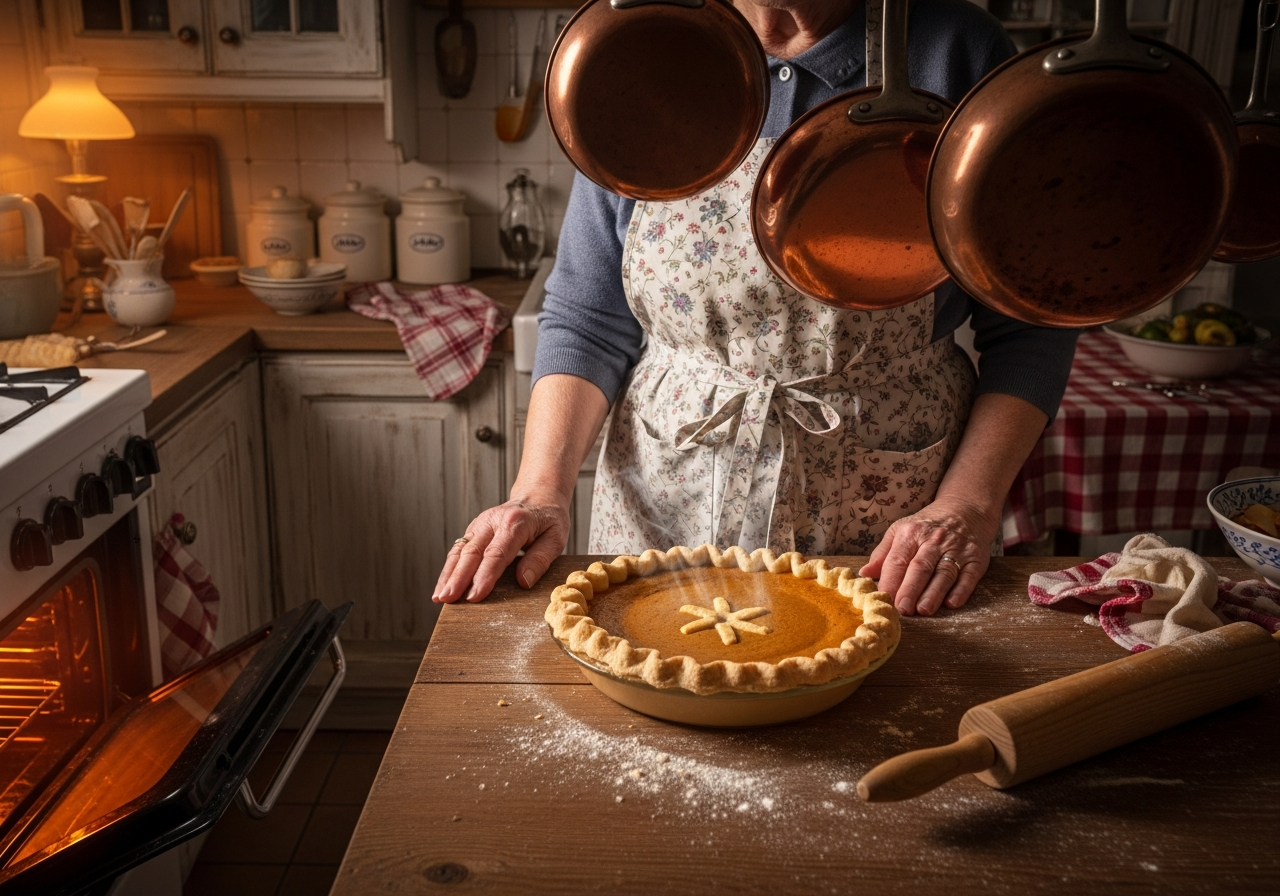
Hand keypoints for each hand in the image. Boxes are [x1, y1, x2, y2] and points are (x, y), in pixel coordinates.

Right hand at [432, 486, 569, 603]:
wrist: (538, 496)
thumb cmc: (549, 520)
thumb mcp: (556, 538)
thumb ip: (540, 559)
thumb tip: (524, 582)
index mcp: (515, 523)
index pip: (496, 553)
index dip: (484, 576)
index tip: (475, 597)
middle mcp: (492, 521)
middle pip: (472, 552)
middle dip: (458, 578)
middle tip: (448, 599)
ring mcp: (480, 525)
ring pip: (460, 551)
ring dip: (448, 575)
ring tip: (440, 597)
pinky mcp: (473, 530)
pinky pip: (458, 550)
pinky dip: (449, 569)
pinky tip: (443, 586)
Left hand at [858, 499, 996, 616]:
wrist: (965, 510)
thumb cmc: (926, 527)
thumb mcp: (900, 531)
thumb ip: (882, 554)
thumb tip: (864, 574)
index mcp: (910, 534)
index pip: (898, 560)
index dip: (890, 580)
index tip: (883, 599)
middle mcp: (933, 541)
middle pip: (920, 567)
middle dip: (910, 589)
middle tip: (902, 609)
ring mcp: (956, 549)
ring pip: (943, 573)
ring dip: (933, 593)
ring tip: (923, 610)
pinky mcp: (976, 559)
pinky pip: (969, 576)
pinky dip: (961, 590)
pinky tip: (952, 603)